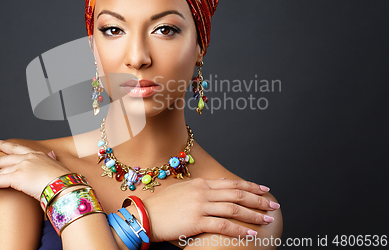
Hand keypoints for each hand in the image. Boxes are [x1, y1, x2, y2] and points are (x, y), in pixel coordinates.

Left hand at [0, 138, 71, 200]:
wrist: (65, 185)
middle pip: (1, 157)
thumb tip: (52, 154)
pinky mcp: (15, 177)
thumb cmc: (64, 179)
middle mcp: (26, 157)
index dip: (3, 144)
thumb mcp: (57, 165)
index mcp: (36, 154)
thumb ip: (52, 159)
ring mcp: (20, 166)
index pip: (15, 147)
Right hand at [143, 178, 279, 241]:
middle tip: (272, 204)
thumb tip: (219, 187)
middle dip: (257, 199)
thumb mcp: (182, 190)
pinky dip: (239, 229)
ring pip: (233, 209)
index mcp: (200, 183)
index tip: (263, 190)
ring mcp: (200, 206)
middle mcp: (202, 192)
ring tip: (266, 219)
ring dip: (252, 214)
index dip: (249, 186)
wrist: (144, 214)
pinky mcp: (196, 221)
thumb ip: (201, 188)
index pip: (231, 183)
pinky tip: (250, 233)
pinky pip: (223, 225)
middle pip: (236, 194)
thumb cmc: (162, 205)